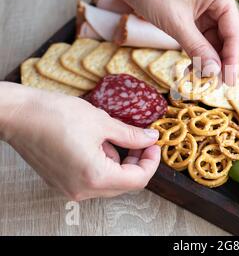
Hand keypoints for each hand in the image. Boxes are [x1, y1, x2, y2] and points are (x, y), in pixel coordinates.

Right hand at [0, 83, 159, 200]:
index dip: (151, 161)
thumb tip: (151, 138)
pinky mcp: (62, 182)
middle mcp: (82, 190)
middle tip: (141, 140)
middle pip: (125, 183)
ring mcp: (70, 188)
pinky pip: (92, 179)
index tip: (153, 144)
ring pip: (109, 182)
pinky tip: (97, 143)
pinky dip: (103, 164)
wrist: (18, 115)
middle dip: (137, 161)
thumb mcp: (102, 122)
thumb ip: (131, 135)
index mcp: (95, 176)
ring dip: (120, 162)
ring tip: (113, 136)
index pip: (138, 179)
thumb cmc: (55, 115)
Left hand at [111, 0, 238, 84]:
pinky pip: (199, 38)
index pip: (234, 33)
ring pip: (212, 41)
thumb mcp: (176, 23)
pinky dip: (196, 53)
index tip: (229, 82)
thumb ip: (197, 48)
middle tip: (213, 85)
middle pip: (225, 39)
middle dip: (219, 62)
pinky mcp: (192, 16)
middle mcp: (217, 3)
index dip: (231, 60)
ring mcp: (204, 9)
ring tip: (198, 79)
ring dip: (206, 60)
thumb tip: (214, 73)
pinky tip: (191, 68)